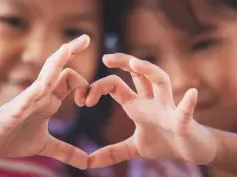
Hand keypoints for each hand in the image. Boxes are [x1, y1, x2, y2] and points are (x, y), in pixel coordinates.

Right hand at [0, 35, 90, 168]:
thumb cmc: (13, 139)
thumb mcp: (46, 146)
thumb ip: (66, 151)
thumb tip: (86, 163)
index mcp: (48, 99)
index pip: (68, 79)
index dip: (84, 86)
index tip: (87, 103)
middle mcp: (39, 94)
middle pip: (56, 67)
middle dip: (70, 51)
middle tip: (86, 37)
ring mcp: (27, 100)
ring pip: (43, 76)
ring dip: (56, 62)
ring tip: (68, 48)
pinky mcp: (13, 111)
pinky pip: (25, 100)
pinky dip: (33, 95)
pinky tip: (42, 90)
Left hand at [87, 53, 217, 167]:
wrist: (191, 150)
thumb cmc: (164, 142)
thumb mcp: (133, 148)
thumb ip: (112, 152)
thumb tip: (89, 162)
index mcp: (137, 105)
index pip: (115, 86)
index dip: (98, 88)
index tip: (83, 100)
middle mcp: (151, 101)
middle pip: (138, 74)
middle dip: (123, 62)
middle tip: (105, 58)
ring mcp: (168, 108)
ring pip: (161, 81)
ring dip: (149, 71)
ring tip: (135, 63)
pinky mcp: (184, 122)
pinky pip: (185, 111)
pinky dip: (188, 104)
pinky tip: (191, 94)